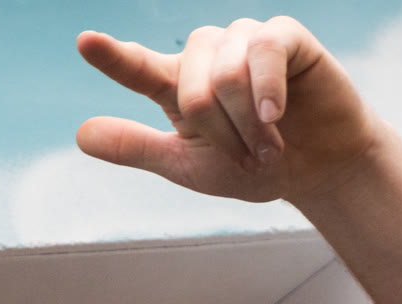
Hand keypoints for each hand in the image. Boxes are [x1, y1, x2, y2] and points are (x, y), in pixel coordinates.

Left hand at [75, 18, 381, 204]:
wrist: (320, 170)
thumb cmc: (256, 166)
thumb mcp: (190, 167)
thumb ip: (139, 148)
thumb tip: (81, 134)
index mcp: (177, 85)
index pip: (137, 66)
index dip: (112, 56)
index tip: (85, 42)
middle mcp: (206, 55)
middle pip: (192, 89)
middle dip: (221, 135)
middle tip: (250, 157)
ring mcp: (244, 40)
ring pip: (226, 74)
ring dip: (248, 123)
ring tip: (269, 144)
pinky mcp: (284, 35)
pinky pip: (264, 49)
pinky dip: (267, 90)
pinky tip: (275, 115)